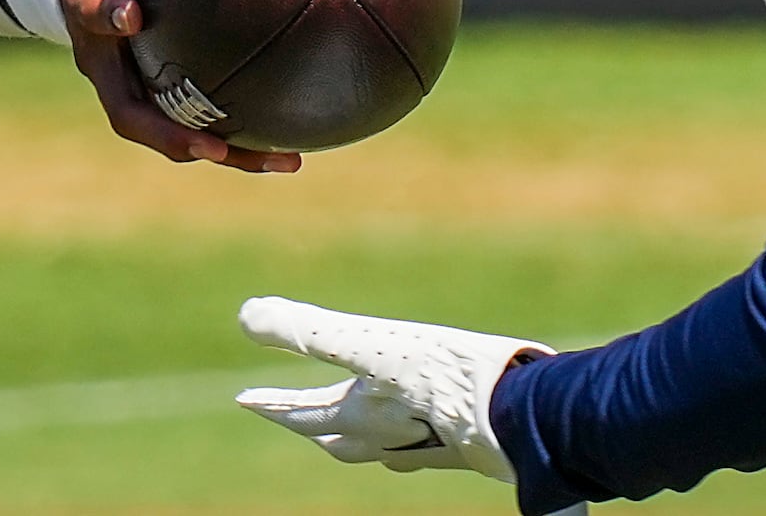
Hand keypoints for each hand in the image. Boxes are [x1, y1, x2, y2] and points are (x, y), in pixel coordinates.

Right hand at [59, 0, 299, 175]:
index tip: (133, 14)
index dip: (107, 18)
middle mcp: (104, 63)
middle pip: (129, 113)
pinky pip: (201, 125)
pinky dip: (244, 140)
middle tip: (212, 144)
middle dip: (170, 133)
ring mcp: (130, 89)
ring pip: (170, 136)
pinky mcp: (159, 101)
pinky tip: (301, 141)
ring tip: (286, 160)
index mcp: (86, 8)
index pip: (91, 15)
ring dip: (225, 153)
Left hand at [234, 295, 551, 481]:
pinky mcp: (463, 444)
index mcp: (361, 417)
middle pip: (338, 439)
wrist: (521, 416)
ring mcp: (427, 446)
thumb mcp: (371, 343)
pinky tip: (423, 431)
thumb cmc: (445, 381)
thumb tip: (245, 316)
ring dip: (356, 437)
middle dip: (312, 426)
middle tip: (291, 416)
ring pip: (380, 449)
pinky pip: (422, 447)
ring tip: (349, 432)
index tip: (244, 401)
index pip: (302, 414)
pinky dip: (408, 438)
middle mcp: (389, 439)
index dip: (271, 404)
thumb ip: (311, 330)